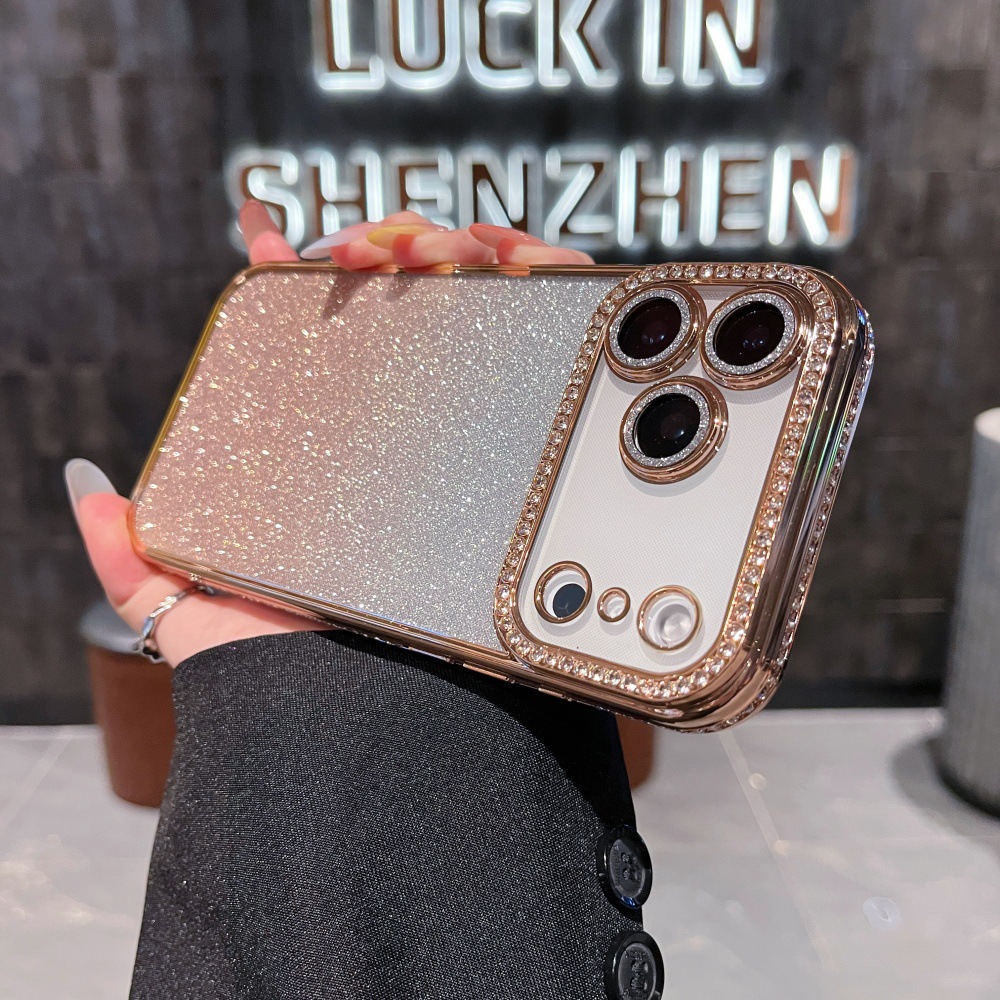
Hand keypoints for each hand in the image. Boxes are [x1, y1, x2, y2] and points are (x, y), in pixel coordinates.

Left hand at [66, 202, 591, 666]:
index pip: (302, 337)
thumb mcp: (183, 607)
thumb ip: (127, 556)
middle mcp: (388, 434)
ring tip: (436, 251)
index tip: (263, 228)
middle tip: (379, 252)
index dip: (286, 272)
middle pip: (394, 304)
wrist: (362, 706)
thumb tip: (85, 483)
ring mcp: (454, 430)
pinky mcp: (512, 438)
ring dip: (450, 249)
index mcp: (317, 449)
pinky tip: (506, 259)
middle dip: (387, 243)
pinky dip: (531, 275)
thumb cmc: (283, 662)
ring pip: (463, 306)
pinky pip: (533, 333)